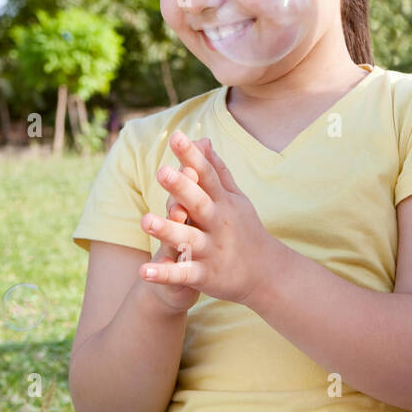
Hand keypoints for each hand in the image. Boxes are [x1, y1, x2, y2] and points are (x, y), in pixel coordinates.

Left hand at [138, 131, 279, 306]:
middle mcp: (219, 223)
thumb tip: (203, 140)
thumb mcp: (235, 198)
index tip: (176, 136)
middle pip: (199, 203)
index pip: (207, 175)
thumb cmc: (245, 229)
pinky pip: (183, 274)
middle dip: (181, 187)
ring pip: (188, 239)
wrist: (267, 272)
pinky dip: (165, 274)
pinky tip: (144, 271)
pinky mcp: (206, 275)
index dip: (192, 156)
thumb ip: (217, 170)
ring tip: (145, 220)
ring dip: (167, 230)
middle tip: (161, 170)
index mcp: (224, 202)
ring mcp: (213, 250)